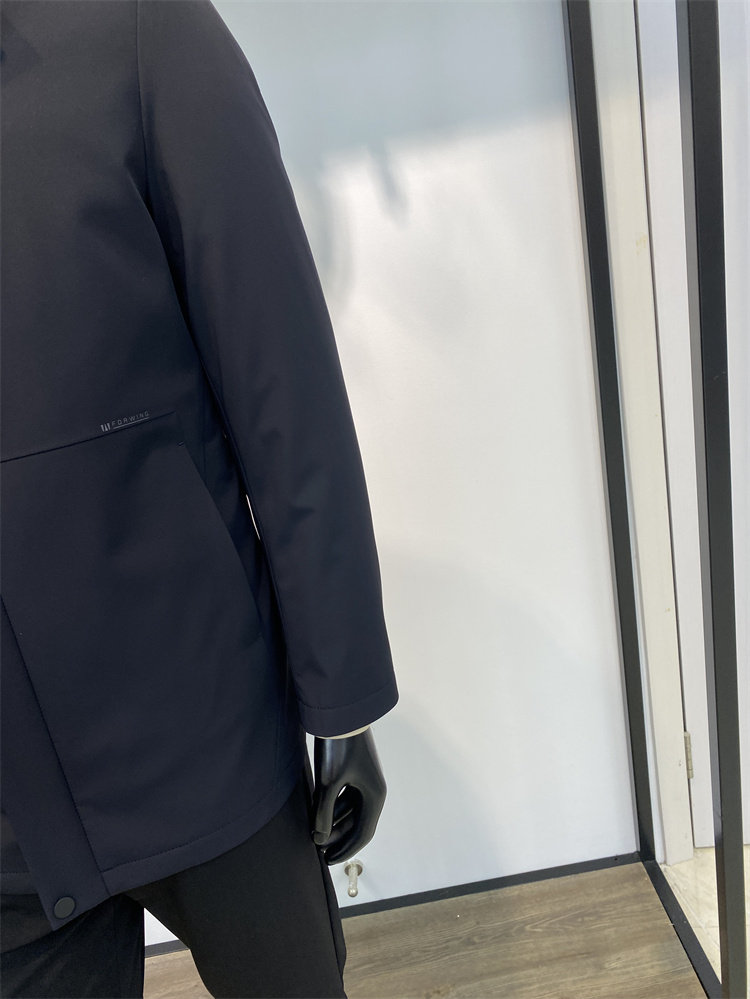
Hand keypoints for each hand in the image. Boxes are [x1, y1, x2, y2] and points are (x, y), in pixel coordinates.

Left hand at [311, 728, 386, 864]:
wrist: (341, 715)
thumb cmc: (339, 747)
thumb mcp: (328, 783)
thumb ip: (324, 813)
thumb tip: (320, 838)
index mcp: (374, 796)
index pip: (363, 834)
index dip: (346, 850)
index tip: (328, 860)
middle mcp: (372, 791)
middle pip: (357, 823)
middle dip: (338, 838)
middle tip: (319, 851)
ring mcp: (363, 780)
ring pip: (350, 810)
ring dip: (333, 823)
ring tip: (314, 834)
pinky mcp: (353, 771)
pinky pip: (345, 797)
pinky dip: (331, 807)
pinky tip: (316, 814)